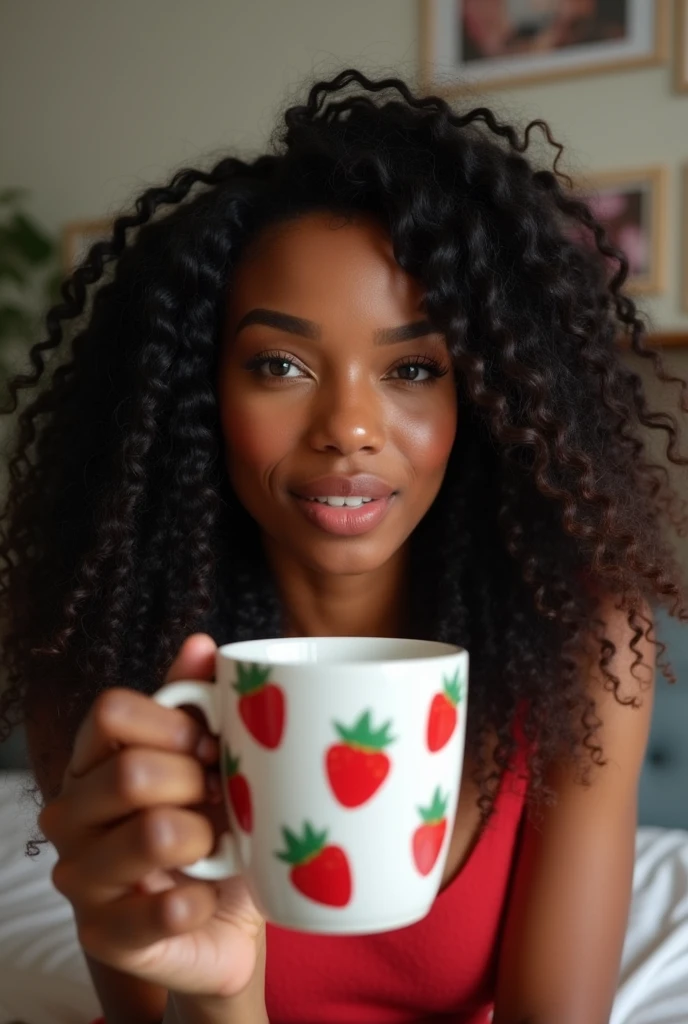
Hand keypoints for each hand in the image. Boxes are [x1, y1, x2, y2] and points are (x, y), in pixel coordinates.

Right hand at [39, 633, 265, 998]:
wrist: (219, 925)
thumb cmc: (210, 829)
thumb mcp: (210, 761)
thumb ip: (199, 701)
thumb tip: (201, 643)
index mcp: (94, 760)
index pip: (111, 712)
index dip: (173, 723)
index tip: (212, 744)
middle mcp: (72, 814)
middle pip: (132, 772)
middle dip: (197, 785)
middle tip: (221, 801)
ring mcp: (81, 878)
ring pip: (151, 833)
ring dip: (204, 838)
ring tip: (216, 847)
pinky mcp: (105, 935)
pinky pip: (163, 909)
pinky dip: (202, 898)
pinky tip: (206, 894)